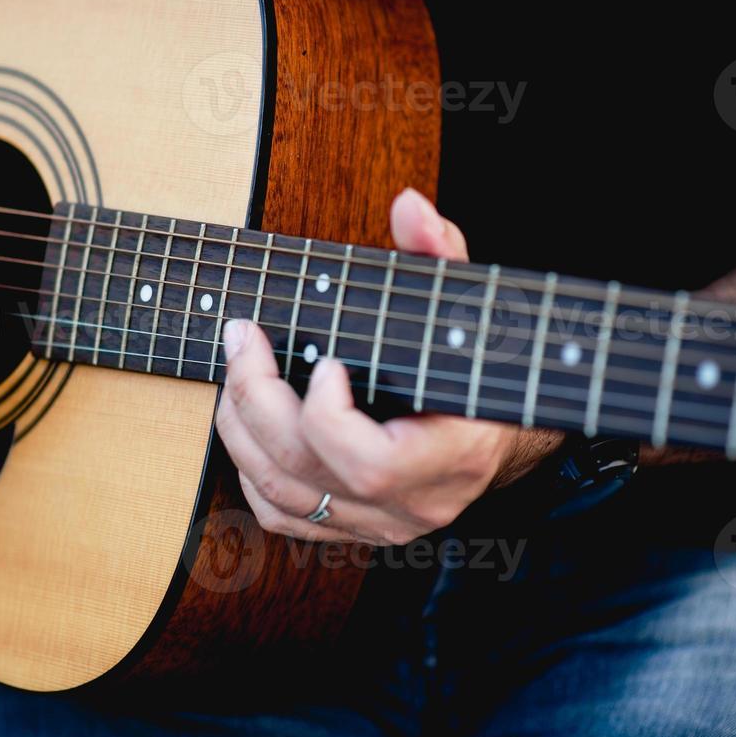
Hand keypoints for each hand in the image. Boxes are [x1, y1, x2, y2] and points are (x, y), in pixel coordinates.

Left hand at [216, 189, 560, 545]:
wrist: (498, 430)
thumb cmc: (478, 363)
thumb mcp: (467, 303)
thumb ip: (441, 253)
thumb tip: (410, 206)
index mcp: (454, 458)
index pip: (372, 465)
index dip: (329, 416)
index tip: (325, 361)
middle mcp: (413, 506)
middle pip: (306, 470)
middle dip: (257, 398)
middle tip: (244, 336)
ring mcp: (378, 525)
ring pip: (280, 494)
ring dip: (240, 425)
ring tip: (238, 364)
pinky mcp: (350, 530)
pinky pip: (279, 513)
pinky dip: (251, 467)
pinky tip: (250, 420)